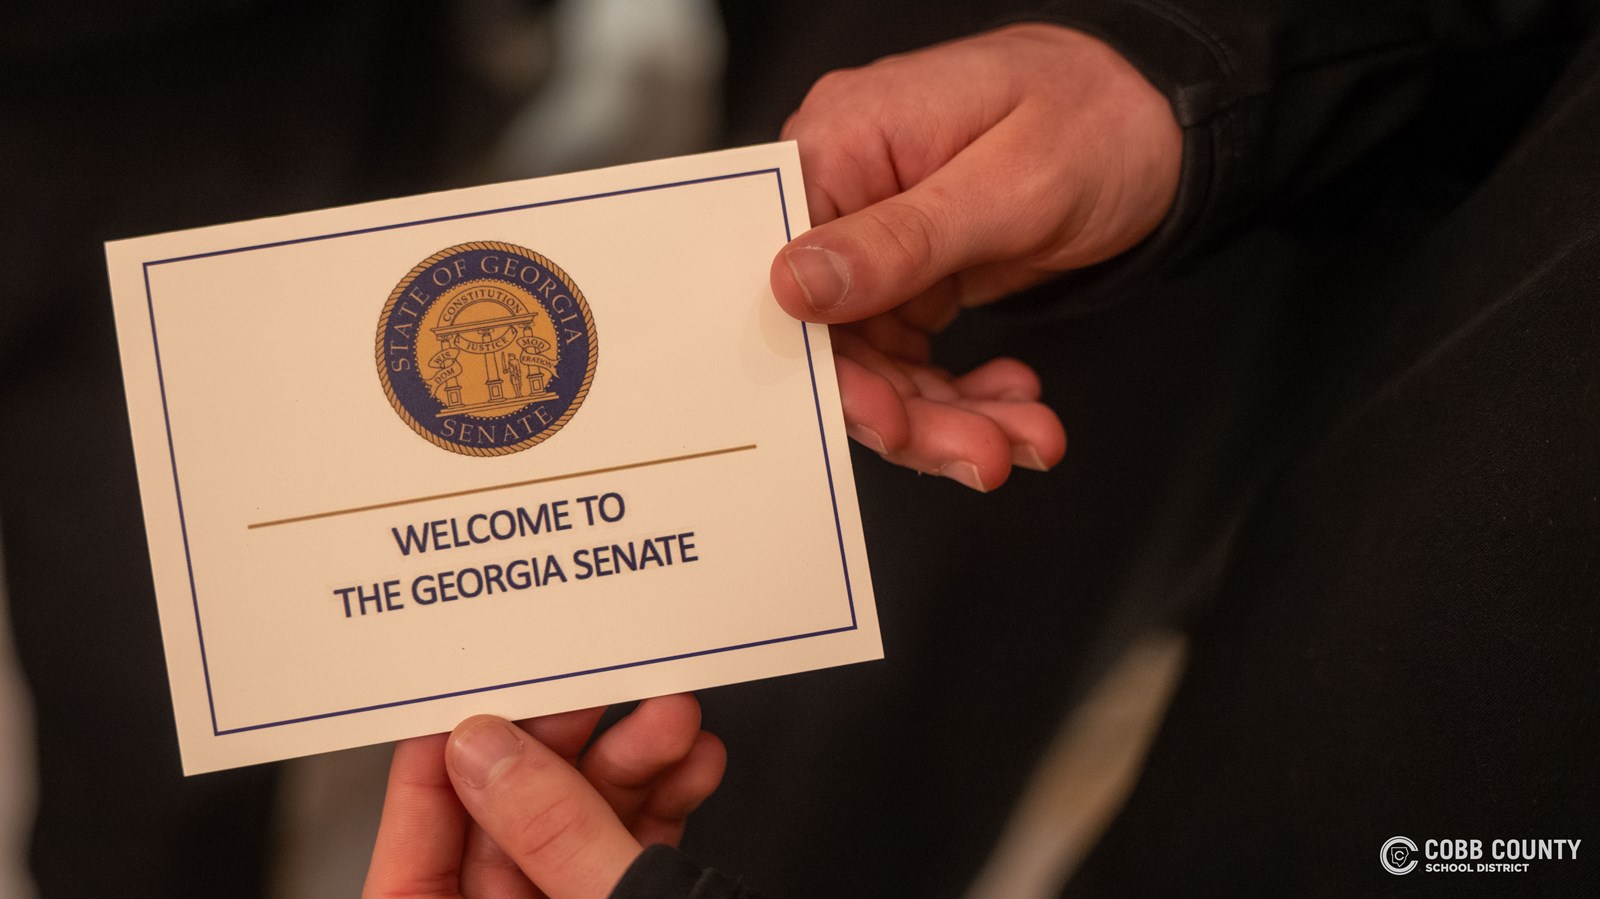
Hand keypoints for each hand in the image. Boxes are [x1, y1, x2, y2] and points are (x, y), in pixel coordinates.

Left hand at [364, 694, 725, 898]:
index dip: (440, 758)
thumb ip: (551, 836)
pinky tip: (690, 765)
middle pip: (507, 823)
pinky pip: (627, 851)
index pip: (409, 852)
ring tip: (670, 719)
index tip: (480, 690)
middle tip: (596, 689)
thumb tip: (495, 750)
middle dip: (566, 746)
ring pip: (578, 828)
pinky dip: (663, 804)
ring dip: (632, 763)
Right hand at [773, 24, 1181, 489]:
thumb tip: (793, 284)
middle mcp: (847, 190)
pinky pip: (914, 354)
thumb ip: (900, 240)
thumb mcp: (1010, 184)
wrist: (1164, 115)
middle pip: (837, 333)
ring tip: (1023, 439)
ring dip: (949, 416)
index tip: (886, 421)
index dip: (827, 361)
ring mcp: (882, 235)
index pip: (789, 271)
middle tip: (981, 455)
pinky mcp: (918, 268)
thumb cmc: (1099, 114)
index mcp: (841, 143)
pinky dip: (964, 393)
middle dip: (910, 410)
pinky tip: (1014, 398)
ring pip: (880, 361)